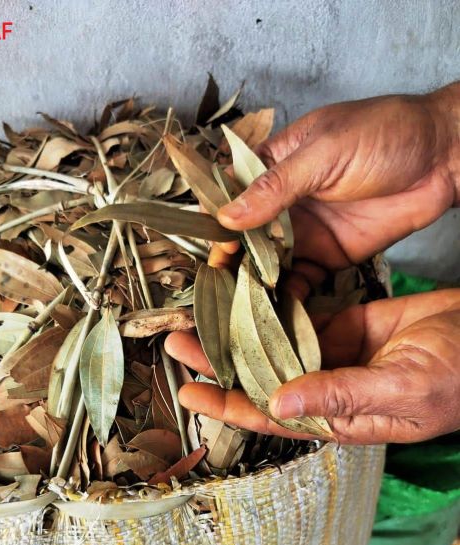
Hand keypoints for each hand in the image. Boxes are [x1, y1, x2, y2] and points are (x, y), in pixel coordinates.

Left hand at [165, 289, 459, 444]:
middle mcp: (327, 389)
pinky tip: (244, 296)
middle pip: (261, 378)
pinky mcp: (345, 325)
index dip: (227, 406)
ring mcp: (334, 355)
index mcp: (337, 416)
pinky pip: (300, 318)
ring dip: (239, 334)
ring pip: (275, 347)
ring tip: (200, 315)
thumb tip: (279, 403)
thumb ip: (340, 395)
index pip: (270, 416)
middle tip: (177, 341)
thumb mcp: (401, 388)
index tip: (188, 392)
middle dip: (220, 363)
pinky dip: (273, 309)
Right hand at [211, 83, 459, 292]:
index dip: (214, 222)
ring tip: (235, 305)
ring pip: (266, 262)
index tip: (206, 248)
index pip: (230, 195)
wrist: (444, 159)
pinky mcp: (326, 257)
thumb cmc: (385, 134)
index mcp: (274, 164)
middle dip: (228, 260)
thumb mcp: (323, 153)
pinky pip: (298, 281)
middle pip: (243, 236)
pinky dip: (284, 297)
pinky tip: (271, 311)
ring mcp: (304, 232)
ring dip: (251, 282)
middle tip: (215, 286)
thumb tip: (228, 216)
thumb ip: (275, 187)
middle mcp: (282, 202)